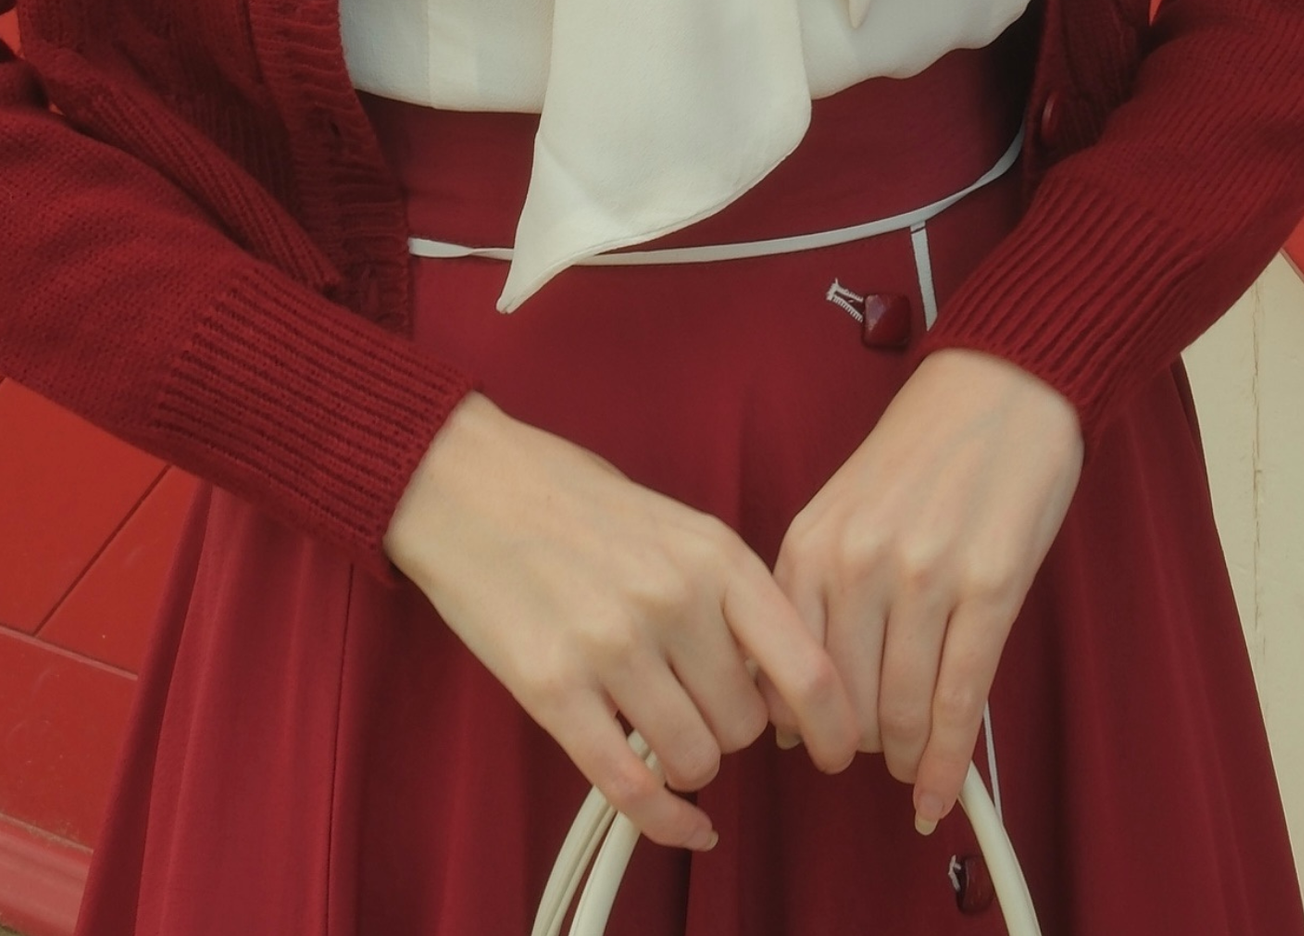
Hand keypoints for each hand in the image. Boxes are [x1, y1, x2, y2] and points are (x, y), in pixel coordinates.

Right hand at [385, 393, 857, 849]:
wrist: (464, 482)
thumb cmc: (570, 499)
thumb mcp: (674, 525)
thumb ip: (729, 595)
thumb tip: (776, 682)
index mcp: (713, 553)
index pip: (805, 667)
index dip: (834, 725)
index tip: (838, 750)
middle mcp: (672, 599)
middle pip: (747, 724)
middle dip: (730, 726)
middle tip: (694, 700)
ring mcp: (611, 646)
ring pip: (695, 759)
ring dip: (687, 759)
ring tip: (658, 723)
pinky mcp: (553, 689)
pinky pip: (630, 786)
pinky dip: (663, 819)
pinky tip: (682, 820)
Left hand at [773, 349, 1082, 830]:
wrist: (998, 392)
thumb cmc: (920, 454)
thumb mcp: (841, 510)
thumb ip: (815, 588)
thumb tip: (795, 694)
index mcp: (811, 542)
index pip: (784, 666)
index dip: (797, 722)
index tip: (808, 746)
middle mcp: (858, 563)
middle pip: (842, 700)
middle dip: (854, 746)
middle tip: (870, 758)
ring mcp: (925, 577)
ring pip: (901, 710)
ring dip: (905, 757)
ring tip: (910, 767)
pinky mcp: (990, 589)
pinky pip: (960, 701)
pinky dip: (948, 762)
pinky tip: (941, 793)